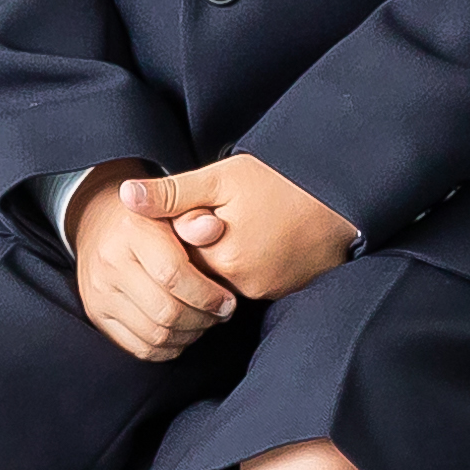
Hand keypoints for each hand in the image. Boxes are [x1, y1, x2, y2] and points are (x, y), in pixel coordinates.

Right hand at [66, 163, 243, 358]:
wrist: (99, 221)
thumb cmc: (150, 216)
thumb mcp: (175, 205)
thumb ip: (197, 216)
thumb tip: (214, 228)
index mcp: (132, 231)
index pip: (173, 275)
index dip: (208, 295)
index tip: (228, 301)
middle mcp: (110, 263)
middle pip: (166, 311)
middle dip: (203, 319)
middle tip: (221, 314)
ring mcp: (99, 293)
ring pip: (155, 335)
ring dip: (189, 335)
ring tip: (205, 321)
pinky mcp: (96, 314)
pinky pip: (140, 348)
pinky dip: (169, 348)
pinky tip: (183, 333)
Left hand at [131, 153, 359, 303]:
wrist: (344, 195)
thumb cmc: (283, 180)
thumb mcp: (224, 177)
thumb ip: (173, 193)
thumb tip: (126, 197)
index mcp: (221, 257)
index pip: (179, 256)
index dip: (185, 231)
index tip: (202, 209)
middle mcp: (242, 284)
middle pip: (204, 271)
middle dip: (207, 246)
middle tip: (232, 213)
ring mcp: (268, 292)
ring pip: (230, 279)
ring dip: (232, 256)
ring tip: (254, 222)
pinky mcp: (289, 293)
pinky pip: (257, 283)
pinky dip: (256, 265)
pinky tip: (269, 238)